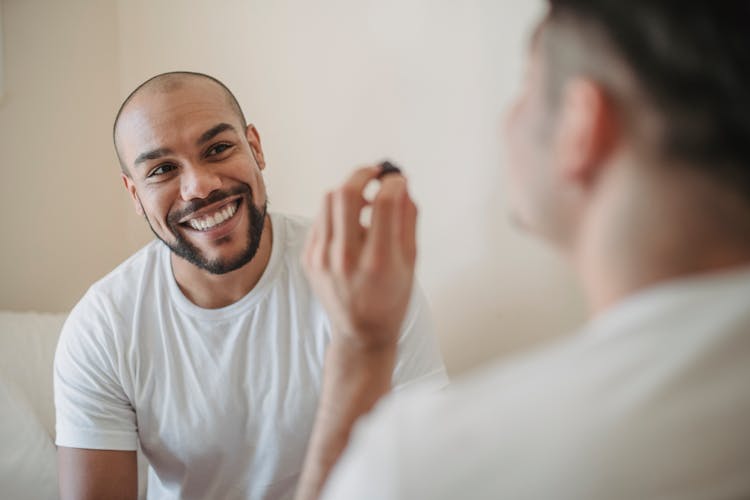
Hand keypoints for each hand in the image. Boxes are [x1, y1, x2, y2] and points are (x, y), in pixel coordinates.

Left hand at [303, 164, 417, 350]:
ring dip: (349, 191)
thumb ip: (408, 219)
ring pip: (328, 200)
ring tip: (365, 200)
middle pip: (346, 193)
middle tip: (376, 173)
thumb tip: (403, 184)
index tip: (398, 179)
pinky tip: (351, 224)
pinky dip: (337, 213)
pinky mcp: (308, 258)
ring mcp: (322, 258)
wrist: (361, 332)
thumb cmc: (391, 298)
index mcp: (377, 261)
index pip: (383, 203)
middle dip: (364, 174)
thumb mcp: (410, 261)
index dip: (393, 183)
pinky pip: (320, 219)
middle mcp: (345, 258)